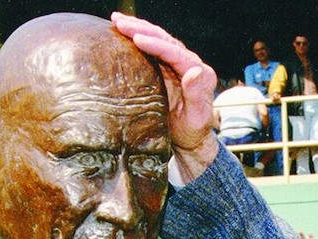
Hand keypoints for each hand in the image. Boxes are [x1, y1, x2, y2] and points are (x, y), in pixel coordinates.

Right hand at [111, 13, 219, 180]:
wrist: (189, 140)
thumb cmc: (193, 133)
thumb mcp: (196, 119)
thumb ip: (196, 96)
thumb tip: (195, 71)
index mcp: (200, 73)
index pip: (176, 52)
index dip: (156, 44)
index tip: (138, 38)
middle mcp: (190, 64)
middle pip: (165, 39)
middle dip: (142, 29)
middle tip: (120, 22)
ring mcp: (177, 64)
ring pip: (157, 39)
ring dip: (137, 28)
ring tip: (116, 20)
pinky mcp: (166, 68)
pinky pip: (151, 48)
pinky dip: (137, 37)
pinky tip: (122, 31)